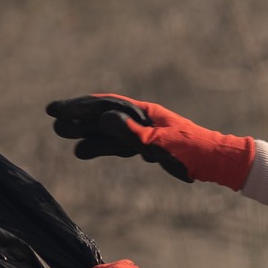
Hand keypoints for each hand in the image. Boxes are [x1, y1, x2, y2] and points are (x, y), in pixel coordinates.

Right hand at [47, 94, 256, 189]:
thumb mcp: (162, 143)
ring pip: (106, 130)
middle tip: (52, 119)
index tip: (56, 109)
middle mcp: (140, 119)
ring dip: (83, 131)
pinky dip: (98, 147)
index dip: (79, 106)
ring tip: (60, 134)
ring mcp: (142, 132)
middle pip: (102, 115)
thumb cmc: (193, 151)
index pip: (105, 106)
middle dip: (76, 116)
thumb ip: (132, 132)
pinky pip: (116, 145)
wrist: (215, 161)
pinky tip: (82, 151)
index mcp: (144, 113)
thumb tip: (103, 119)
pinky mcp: (146, 147)